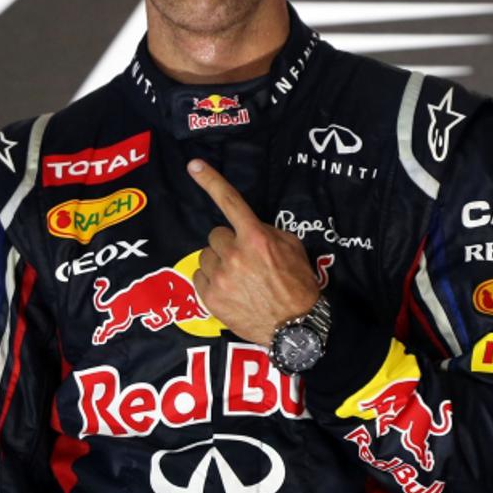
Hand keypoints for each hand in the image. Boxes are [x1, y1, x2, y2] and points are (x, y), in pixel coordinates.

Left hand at [187, 158, 319, 345]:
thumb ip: (268, 232)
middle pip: (216, 235)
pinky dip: (212, 281)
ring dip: (219, 263)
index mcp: (256, 237)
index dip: (211, 180)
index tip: (194, 165)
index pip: (230, 201)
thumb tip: (251, 228)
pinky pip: (200, 277)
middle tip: (245, 260)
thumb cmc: (298, 285)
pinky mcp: (210, 298)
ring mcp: (220, 277)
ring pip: (206, 256)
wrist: (294, 327)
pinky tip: (230, 290)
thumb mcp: (294, 248)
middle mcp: (234, 254)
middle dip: (228, 244)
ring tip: (239, 278)